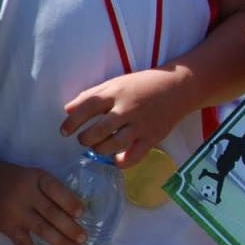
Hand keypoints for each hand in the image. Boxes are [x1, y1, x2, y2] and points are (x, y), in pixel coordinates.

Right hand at [0, 154, 85, 244]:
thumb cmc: (10, 177)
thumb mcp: (32, 176)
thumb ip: (49, 191)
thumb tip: (74, 213)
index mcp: (37, 178)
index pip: (57, 190)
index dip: (69, 202)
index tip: (81, 213)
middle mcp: (27, 195)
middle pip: (51, 212)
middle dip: (69, 227)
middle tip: (84, 239)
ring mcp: (16, 212)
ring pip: (40, 228)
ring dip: (59, 242)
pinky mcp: (6, 226)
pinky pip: (21, 243)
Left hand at [60, 67, 191, 166]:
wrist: (179, 87)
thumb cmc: (143, 84)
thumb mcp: (117, 83)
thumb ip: (92, 95)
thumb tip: (68, 110)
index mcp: (116, 92)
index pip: (86, 108)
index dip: (71, 122)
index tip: (65, 131)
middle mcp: (128, 109)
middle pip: (97, 131)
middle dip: (85, 139)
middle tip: (84, 139)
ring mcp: (141, 124)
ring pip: (112, 145)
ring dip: (99, 149)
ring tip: (99, 146)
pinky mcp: (153, 137)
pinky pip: (133, 156)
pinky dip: (121, 162)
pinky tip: (116, 158)